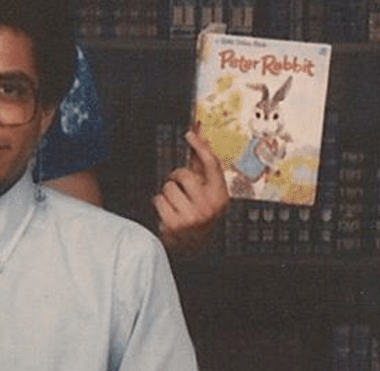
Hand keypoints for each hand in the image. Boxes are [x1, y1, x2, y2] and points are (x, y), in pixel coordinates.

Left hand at [154, 125, 229, 256]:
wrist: (193, 246)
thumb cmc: (199, 212)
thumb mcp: (208, 192)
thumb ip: (202, 164)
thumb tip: (200, 134)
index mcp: (221, 196)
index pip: (212, 165)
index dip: (201, 146)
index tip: (190, 133)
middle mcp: (209, 206)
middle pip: (183, 174)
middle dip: (176, 178)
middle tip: (180, 190)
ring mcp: (193, 216)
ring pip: (168, 187)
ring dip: (167, 194)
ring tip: (176, 205)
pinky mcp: (175, 224)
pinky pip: (158, 200)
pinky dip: (159, 204)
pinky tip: (168, 213)